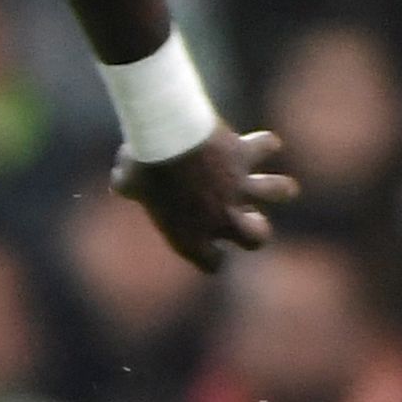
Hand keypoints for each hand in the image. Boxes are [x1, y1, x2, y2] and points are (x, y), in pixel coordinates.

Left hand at [117, 125, 294, 268]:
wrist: (165, 139)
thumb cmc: (142, 165)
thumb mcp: (127, 183)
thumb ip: (128, 189)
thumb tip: (121, 183)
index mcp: (191, 236)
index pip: (212, 263)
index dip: (213, 258)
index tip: (213, 250)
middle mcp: (221, 218)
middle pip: (256, 238)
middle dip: (257, 232)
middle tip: (249, 219)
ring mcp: (238, 187)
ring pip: (278, 192)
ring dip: (279, 188)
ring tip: (281, 188)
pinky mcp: (245, 156)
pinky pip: (266, 147)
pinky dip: (264, 143)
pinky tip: (262, 142)